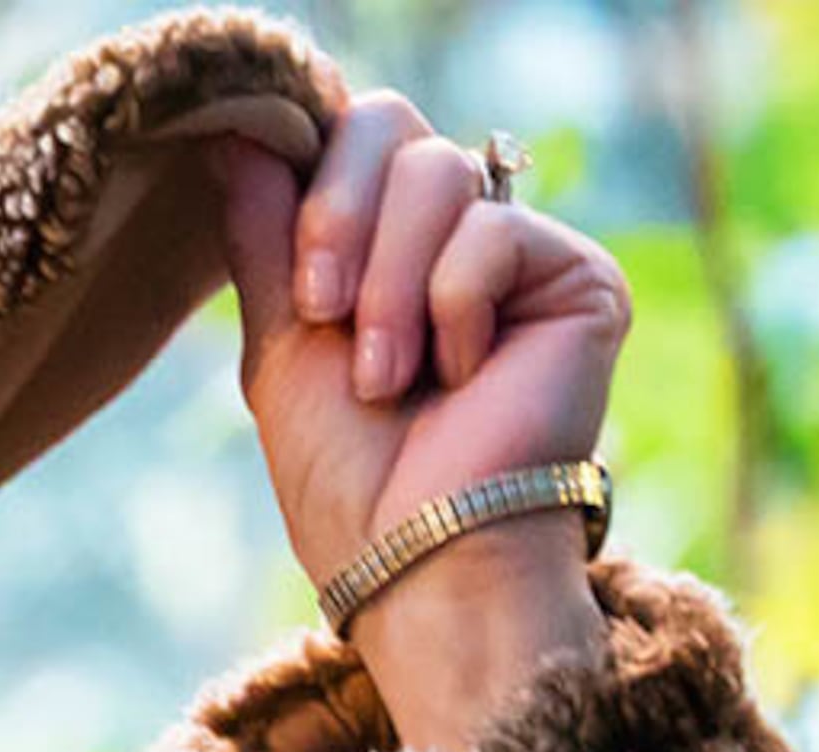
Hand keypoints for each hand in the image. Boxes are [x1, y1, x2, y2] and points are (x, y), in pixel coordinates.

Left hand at [212, 93, 632, 751]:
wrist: (422, 559)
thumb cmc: (349, 482)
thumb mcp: (283, 346)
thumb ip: (264, 240)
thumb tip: (239, 140)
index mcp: (390, 246)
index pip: (351, 135)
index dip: (311, 185)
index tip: (298, 285)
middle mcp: (461, 237)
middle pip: (392, 126)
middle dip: (336, 220)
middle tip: (323, 311)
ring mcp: (523, 255)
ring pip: (436, 173)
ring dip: (388, 285)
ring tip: (389, 378)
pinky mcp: (580, 279)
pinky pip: (492, 230)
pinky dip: (452, 309)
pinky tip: (464, 379)